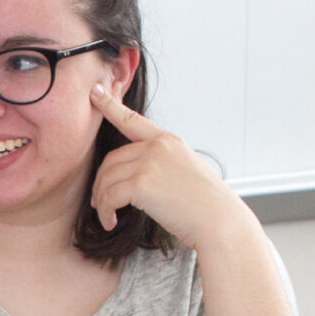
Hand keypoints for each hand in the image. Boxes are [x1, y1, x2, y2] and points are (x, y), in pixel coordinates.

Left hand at [87, 83, 252, 251]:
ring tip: (108, 216)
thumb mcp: (185, 171)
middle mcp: (158, 146)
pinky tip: (110, 223)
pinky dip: (105, 212)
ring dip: (102, 200)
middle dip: (101, 182)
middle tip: (100, 203)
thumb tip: (134, 174)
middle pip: (111, 159)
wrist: (219, 221)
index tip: (95, 93)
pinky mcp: (142, 184)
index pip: (132, 120)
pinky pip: (109, 197)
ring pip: (106, 178)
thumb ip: (161, 163)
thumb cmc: (204, 205)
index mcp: (169, 141)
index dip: (110, 106)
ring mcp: (150, 163)